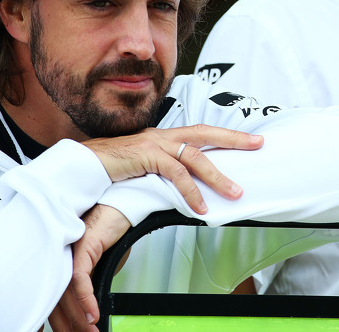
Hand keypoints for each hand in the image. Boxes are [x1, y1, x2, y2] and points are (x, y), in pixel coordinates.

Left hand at [48, 205, 130, 331]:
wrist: (122, 203)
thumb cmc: (111, 226)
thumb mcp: (104, 261)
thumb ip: (95, 279)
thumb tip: (91, 302)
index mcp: (61, 261)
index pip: (52, 297)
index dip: (57, 320)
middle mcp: (59, 257)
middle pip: (55, 299)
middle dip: (66, 325)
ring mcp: (68, 252)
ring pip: (66, 294)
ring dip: (79, 318)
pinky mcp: (81, 248)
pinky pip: (79, 280)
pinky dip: (86, 300)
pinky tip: (93, 314)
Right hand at [82, 125, 262, 213]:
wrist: (80, 165)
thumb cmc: (108, 169)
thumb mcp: (141, 167)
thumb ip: (161, 170)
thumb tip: (181, 183)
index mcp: (162, 136)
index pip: (199, 132)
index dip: (224, 134)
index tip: (249, 138)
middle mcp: (161, 135)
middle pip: (204, 132)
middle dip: (233, 138)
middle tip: (258, 144)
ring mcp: (154, 143)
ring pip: (195, 156)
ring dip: (217, 176)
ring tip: (235, 193)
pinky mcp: (145, 155)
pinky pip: (175, 173)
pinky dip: (190, 191)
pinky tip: (200, 207)